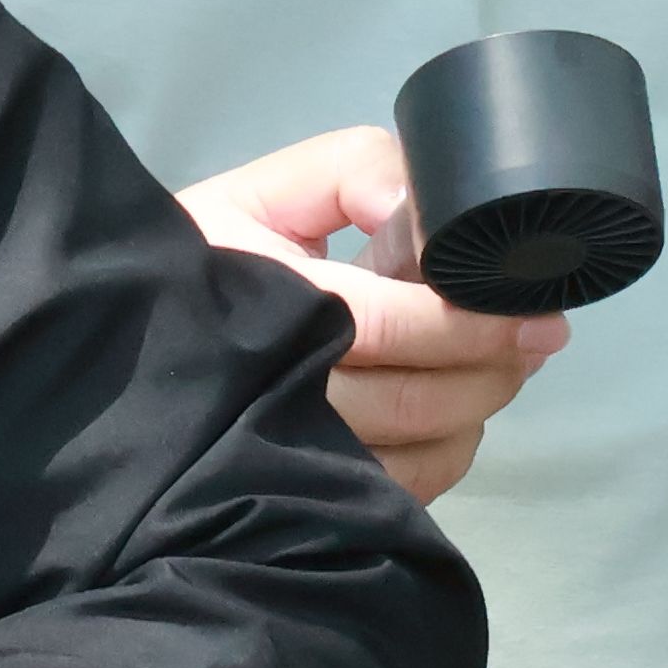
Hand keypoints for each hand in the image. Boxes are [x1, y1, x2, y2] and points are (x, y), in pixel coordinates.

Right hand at [178, 125, 565, 502]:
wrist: (129, 351)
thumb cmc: (209, 258)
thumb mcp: (268, 191)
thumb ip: (353, 174)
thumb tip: (424, 210)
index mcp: (273, 303)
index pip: (388, 327)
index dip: (470, 323)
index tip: (537, 313)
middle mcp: (281, 391)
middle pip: (416, 400)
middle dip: (492, 367)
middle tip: (539, 335)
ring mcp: (292, 455)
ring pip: (418, 453)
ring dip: (478, 410)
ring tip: (502, 366)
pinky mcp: (308, 493)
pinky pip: (403, 490)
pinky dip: (447, 454)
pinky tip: (454, 414)